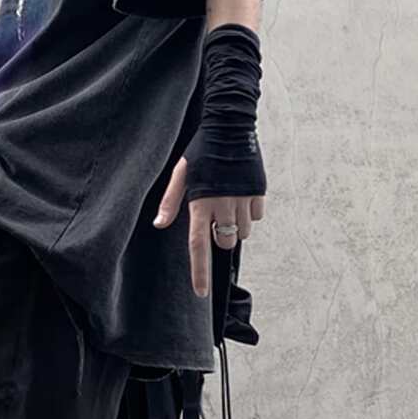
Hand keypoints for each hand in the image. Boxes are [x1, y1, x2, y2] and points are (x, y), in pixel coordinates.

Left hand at [153, 156, 264, 298]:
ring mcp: (243, 200)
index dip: (199, 272)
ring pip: (242, 233)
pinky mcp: (258, 193)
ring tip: (228, 201)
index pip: (198, 246)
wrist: (231, 126)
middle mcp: (223, 205)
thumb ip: (170, 202)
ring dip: (235, 226)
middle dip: (220, 237)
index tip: (201, 293)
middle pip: (224, 242)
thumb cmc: (202, 150)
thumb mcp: (180, 174)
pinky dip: (249, 212)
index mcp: (200, 203)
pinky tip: (241, 194)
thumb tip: (159, 224)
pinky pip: (256, 217)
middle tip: (216, 216)